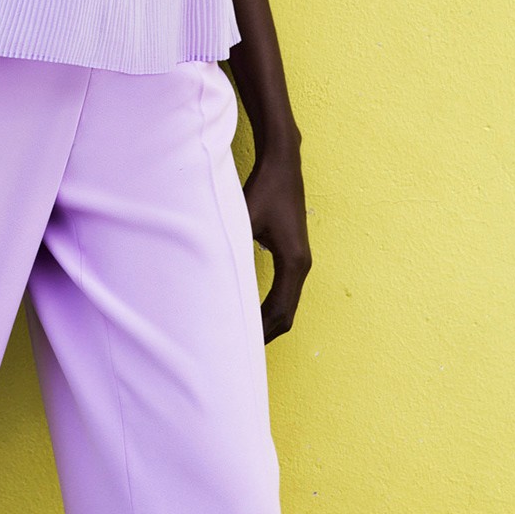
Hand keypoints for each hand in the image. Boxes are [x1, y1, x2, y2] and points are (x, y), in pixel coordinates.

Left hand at [243, 146, 311, 343]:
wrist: (283, 162)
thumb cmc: (264, 188)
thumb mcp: (243, 219)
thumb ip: (233, 249)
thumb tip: (213, 276)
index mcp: (294, 262)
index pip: (280, 311)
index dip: (262, 332)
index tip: (242, 348)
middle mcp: (302, 264)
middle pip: (286, 313)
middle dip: (265, 333)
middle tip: (239, 351)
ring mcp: (300, 258)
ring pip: (287, 303)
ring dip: (269, 320)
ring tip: (244, 336)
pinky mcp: (293, 252)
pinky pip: (286, 289)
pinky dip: (271, 305)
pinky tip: (252, 309)